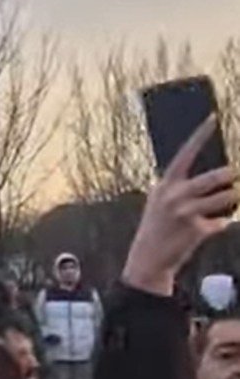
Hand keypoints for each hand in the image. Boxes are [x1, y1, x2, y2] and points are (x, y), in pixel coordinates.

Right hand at [123, 115, 236, 295]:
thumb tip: (215, 176)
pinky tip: (212, 227)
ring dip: (234, 198)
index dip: (201, 135)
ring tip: (231, 198)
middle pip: (217, 176)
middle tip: (236, 174)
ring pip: (227, 197)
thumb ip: (180, 188)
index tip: (214, 117)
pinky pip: (223, 221)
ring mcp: (186, 213)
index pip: (186, 153)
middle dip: (232, 175)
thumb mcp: (160, 203)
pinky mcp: (197, 230)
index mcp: (165, 185)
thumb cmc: (157, 229)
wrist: (148, 261)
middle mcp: (175, 196)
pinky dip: (222, 223)